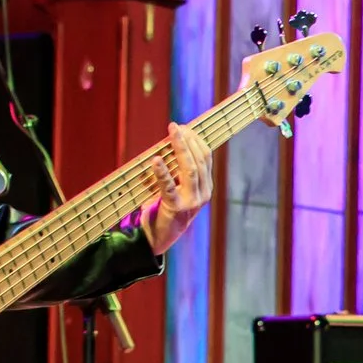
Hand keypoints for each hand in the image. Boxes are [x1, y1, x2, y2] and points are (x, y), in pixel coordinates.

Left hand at [139, 121, 214, 254]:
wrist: (161, 237)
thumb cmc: (167, 208)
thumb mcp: (180, 188)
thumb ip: (180, 171)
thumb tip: (172, 142)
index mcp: (206, 187)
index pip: (206, 158)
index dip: (196, 140)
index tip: (185, 126)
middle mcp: (203, 194)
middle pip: (199, 161)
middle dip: (188, 141)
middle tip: (176, 126)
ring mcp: (192, 202)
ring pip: (190, 170)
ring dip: (180, 149)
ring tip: (171, 133)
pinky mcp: (176, 208)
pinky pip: (169, 187)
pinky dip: (162, 172)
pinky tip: (155, 160)